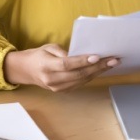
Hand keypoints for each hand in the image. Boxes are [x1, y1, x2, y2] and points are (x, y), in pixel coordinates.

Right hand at [3, 44, 119, 91]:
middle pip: (78, 74)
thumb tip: (83, 55)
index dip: (83, 61)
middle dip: (98, 67)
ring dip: (98, 72)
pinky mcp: (62, 91)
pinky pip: (80, 84)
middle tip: (113, 60)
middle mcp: (52, 80)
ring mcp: (57, 88)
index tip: (97, 56)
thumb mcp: (48, 47)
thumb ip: (64, 52)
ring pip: (82, 80)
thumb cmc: (39, 55)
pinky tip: (101, 70)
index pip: (67, 64)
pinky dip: (92, 76)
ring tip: (111, 64)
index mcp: (46, 66)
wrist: (26, 71)